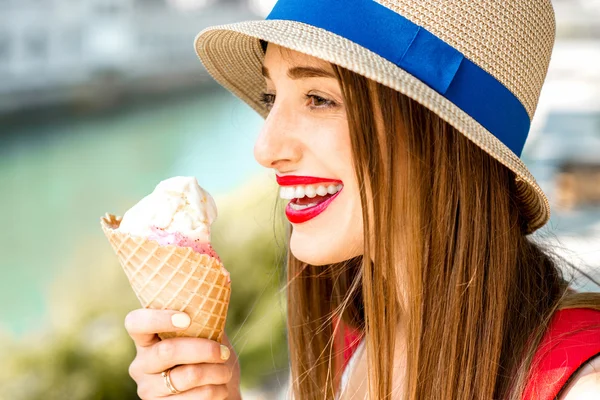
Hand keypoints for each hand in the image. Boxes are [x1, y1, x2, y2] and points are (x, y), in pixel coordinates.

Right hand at [125, 308, 240, 398]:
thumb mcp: (207, 336)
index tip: (186, 318)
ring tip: (226, 370)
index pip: (135, 323)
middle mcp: (141, 364)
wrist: (218, 395)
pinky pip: (194, 397)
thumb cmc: (210, 361)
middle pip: (167, 351)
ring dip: (216, 372)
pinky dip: (216, 390)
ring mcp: (148, 389)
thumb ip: (203, 319)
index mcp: (147, 340)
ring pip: (187, 375)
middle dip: (203, 349)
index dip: (158, 318)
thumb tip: (217, 290)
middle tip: (224, 352)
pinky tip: (221, 388)